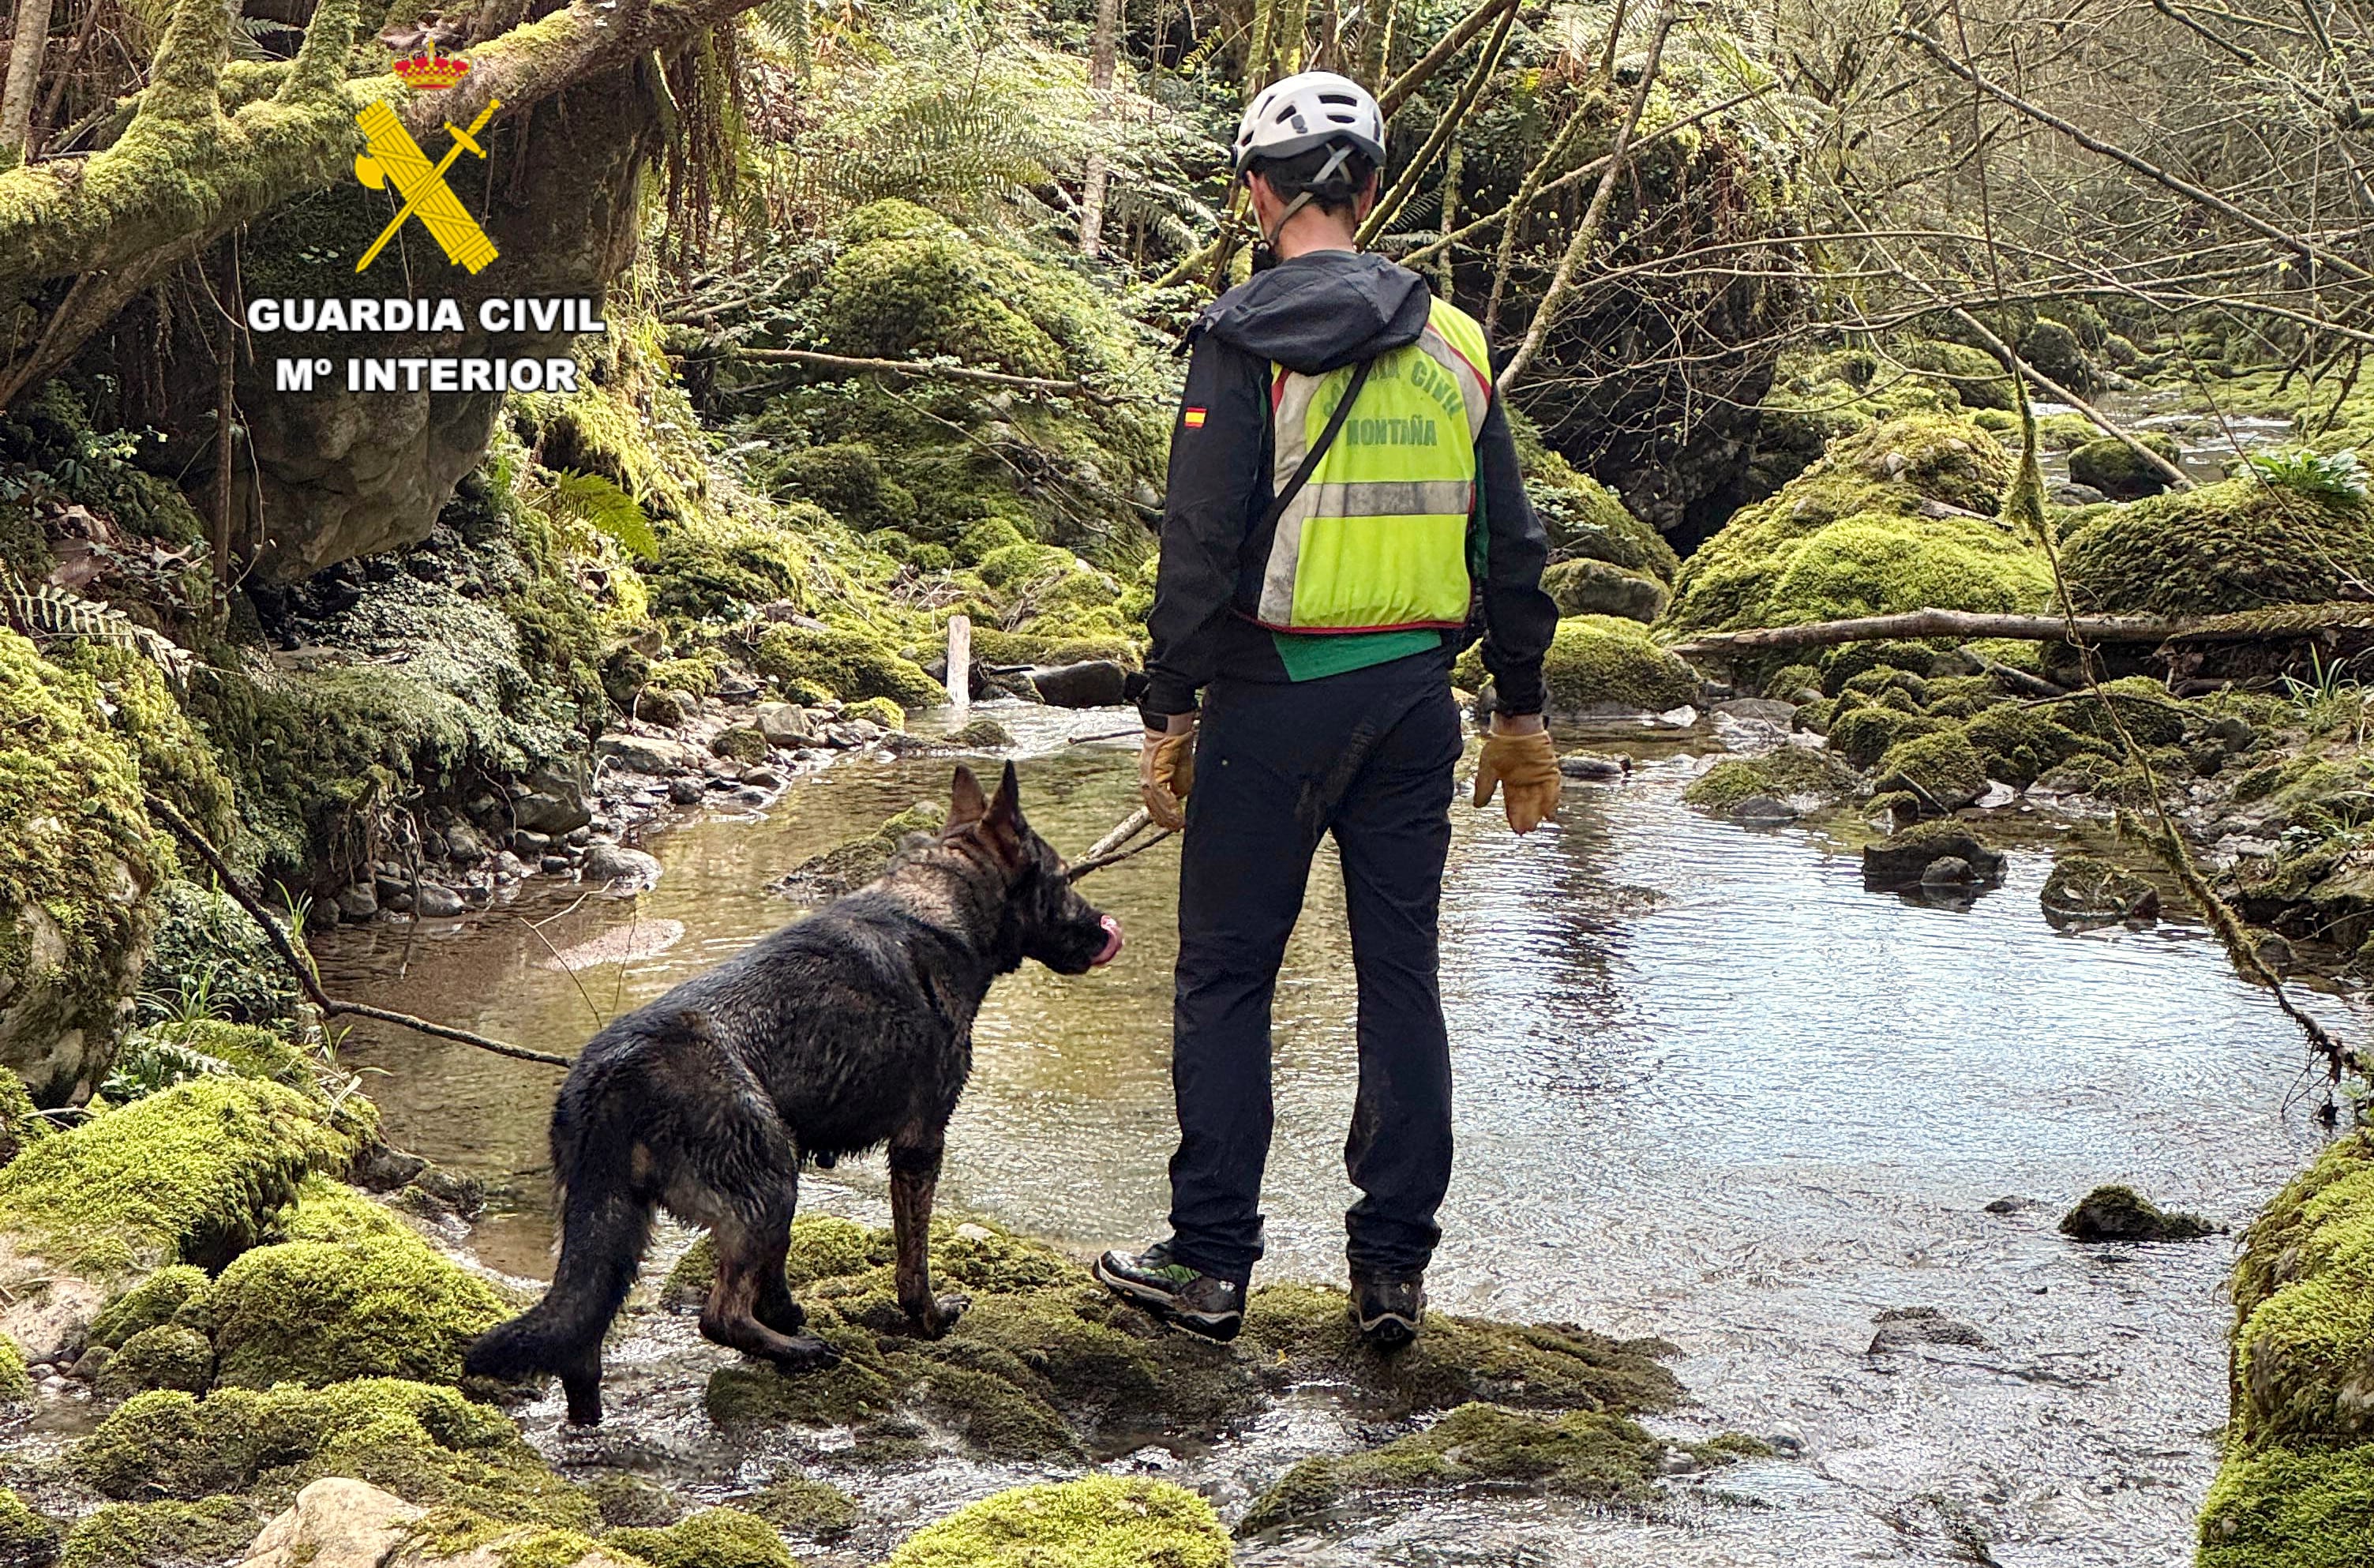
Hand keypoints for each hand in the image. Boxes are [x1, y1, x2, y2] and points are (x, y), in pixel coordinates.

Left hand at [1140, 714, 1197, 829]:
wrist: (1172, 724)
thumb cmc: (1176, 739)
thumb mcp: (1181, 766)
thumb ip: (1178, 782)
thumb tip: (1179, 796)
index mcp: (1152, 773)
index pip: (1154, 798)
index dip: (1162, 812)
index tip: (1170, 822)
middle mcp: (1147, 775)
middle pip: (1153, 803)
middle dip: (1163, 817)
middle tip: (1174, 828)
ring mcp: (1148, 775)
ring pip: (1155, 803)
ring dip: (1167, 817)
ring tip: (1176, 826)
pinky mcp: (1153, 774)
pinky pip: (1161, 797)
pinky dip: (1170, 808)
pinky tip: (1176, 816)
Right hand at [1472, 714, 1559, 833]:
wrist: (1515, 725)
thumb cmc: (1499, 743)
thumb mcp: (1487, 767)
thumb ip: (1485, 787)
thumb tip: (1478, 805)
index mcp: (1511, 780)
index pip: (1513, 802)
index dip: (1514, 815)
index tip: (1515, 829)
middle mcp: (1526, 780)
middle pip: (1526, 802)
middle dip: (1526, 817)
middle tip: (1525, 831)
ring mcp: (1538, 775)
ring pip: (1538, 798)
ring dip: (1537, 812)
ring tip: (1535, 826)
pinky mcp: (1549, 769)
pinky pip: (1552, 788)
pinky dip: (1551, 801)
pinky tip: (1550, 814)